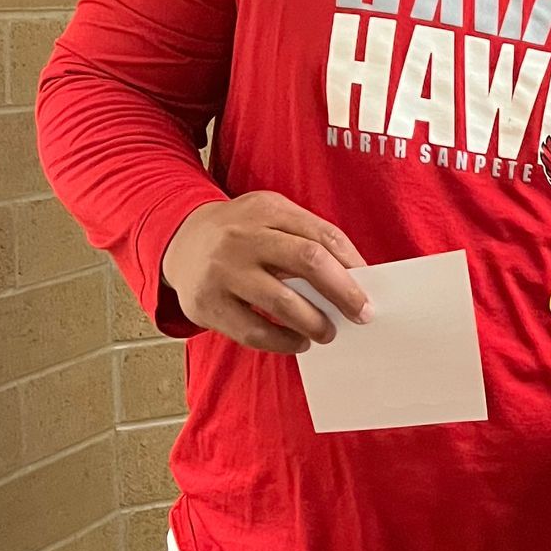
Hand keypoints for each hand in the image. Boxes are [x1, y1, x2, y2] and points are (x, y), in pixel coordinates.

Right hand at [161, 192, 369, 353]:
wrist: (180, 241)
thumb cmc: (241, 234)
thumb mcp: (270, 217)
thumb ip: (307, 237)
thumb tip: (354, 278)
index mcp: (266, 209)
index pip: (321, 234)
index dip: (351, 262)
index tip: (369, 286)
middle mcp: (243, 236)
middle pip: (307, 260)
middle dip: (343, 291)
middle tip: (362, 313)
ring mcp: (223, 270)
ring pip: (281, 301)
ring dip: (315, 322)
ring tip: (329, 332)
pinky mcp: (207, 303)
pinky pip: (253, 330)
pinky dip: (283, 341)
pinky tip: (299, 341)